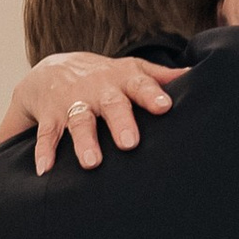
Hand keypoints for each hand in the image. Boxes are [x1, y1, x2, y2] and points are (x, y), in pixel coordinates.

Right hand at [4, 51, 184, 174]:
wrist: (53, 69)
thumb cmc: (105, 76)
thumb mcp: (131, 69)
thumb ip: (159, 76)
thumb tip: (193, 75)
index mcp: (121, 79)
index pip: (139, 85)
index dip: (151, 95)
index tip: (164, 107)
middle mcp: (97, 90)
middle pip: (110, 105)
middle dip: (120, 122)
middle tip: (130, 143)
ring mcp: (72, 103)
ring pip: (79, 121)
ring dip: (84, 141)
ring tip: (92, 163)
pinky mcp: (50, 117)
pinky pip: (46, 135)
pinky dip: (44, 152)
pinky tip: (46, 170)